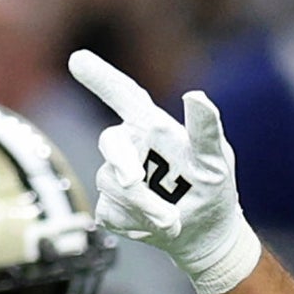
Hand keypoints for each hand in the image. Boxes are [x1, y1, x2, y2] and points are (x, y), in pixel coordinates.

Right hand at [72, 49, 263, 293]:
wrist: (205, 235)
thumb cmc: (212, 187)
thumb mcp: (216, 159)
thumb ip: (206, 128)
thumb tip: (196, 94)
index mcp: (151, 126)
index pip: (124, 95)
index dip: (102, 77)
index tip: (78, 59)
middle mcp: (130, 146)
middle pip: (110, 142)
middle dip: (122, 161)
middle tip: (133, 179)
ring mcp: (115, 176)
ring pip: (112, 184)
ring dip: (145, 205)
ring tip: (173, 220)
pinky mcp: (110, 207)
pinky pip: (112, 212)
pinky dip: (138, 223)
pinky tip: (159, 227)